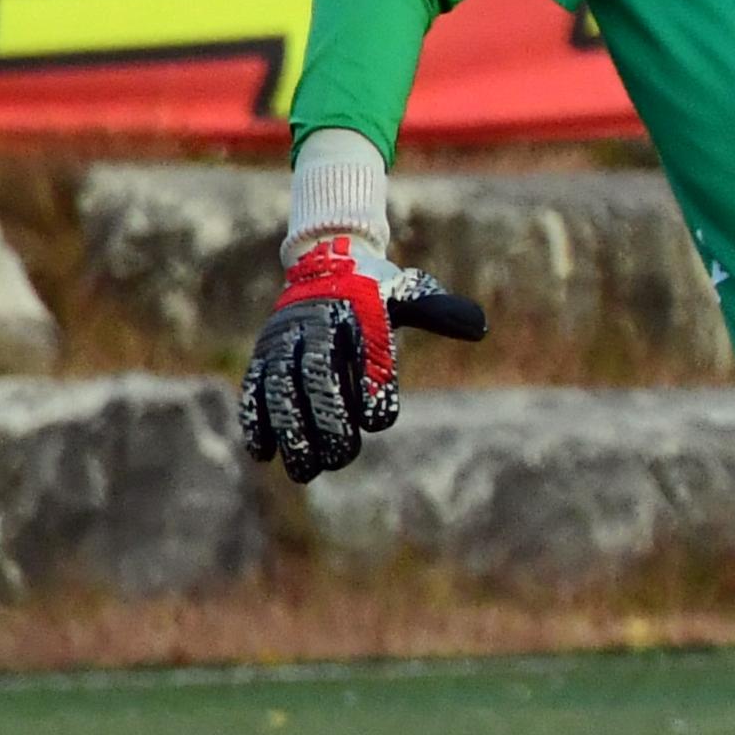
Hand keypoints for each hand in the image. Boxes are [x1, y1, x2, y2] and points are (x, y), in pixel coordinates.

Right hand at [237, 233, 489, 479]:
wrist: (328, 261)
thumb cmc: (376, 289)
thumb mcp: (408, 292)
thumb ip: (439, 311)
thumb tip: (481, 328)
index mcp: (354, 312)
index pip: (362, 352)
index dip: (370, 388)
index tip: (379, 421)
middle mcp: (314, 327)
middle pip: (316, 376)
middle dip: (326, 421)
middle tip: (341, 460)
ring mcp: (283, 342)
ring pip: (279, 388)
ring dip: (289, 432)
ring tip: (304, 472)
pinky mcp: (262, 356)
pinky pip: (253, 387)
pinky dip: (254, 420)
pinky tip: (262, 454)